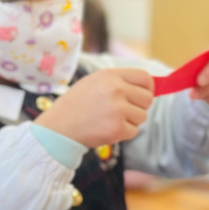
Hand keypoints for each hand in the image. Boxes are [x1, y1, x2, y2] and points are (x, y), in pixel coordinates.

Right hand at [36, 68, 153, 148]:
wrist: (58, 127)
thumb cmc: (76, 105)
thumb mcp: (94, 82)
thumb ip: (119, 81)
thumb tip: (150, 87)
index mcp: (110, 75)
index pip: (145, 78)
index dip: (147, 88)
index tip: (142, 95)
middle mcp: (116, 89)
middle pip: (147, 98)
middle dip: (139, 106)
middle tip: (122, 111)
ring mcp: (117, 109)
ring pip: (142, 116)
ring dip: (130, 121)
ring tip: (110, 120)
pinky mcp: (117, 128)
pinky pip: (134, 131)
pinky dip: (123, 133)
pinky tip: (106, 129)